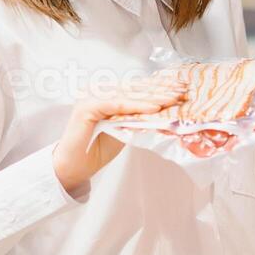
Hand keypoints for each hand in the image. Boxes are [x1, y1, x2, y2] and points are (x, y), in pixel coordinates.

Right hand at [52, 71, 186, 196]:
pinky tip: (154, 108)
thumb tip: (164, 111)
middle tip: (182, 90)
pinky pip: (118, 105)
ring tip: (174, 98)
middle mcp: (99, 92)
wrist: (72, 167)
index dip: (158, 87)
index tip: (180, 88)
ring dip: (154, 96)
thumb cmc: (96, 151)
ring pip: (129, 94)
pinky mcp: (87, 107)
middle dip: (161, 89)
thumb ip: (139, 118)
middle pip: (135, 88)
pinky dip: (137, 106)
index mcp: (107, 95)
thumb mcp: (124, 131)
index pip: (136, 88)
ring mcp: (92, 97)